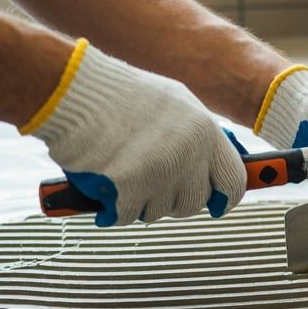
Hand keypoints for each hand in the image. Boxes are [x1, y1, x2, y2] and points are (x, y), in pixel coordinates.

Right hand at [23, 40, 246, 226]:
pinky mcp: (129, 187)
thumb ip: (198, 138)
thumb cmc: (120, 97)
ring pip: (159, 212)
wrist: (74, 91)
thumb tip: (215, 172)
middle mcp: (188, 154)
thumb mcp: (175, 104)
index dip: (226, 199)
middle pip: (194, 203)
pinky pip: (127, 217)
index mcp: (205, 131)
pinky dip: (114, 210)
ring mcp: (159, 172)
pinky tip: (105, 191)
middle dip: (175, 201)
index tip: (217, 206)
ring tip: (122, 175)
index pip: (233, 181)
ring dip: (140, 202)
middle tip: (153, 188)